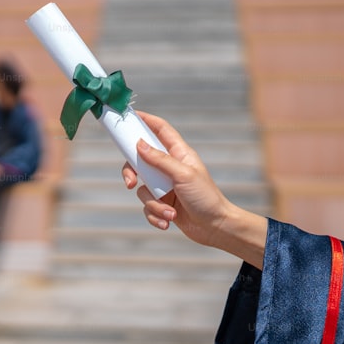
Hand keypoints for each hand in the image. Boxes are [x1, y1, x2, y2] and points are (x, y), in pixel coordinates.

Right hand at [122, 111, 266, 268]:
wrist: (215, 227)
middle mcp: (169, 167)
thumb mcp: (183, 175)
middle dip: (132, 173)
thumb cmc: (206, 197)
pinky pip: (147, 206)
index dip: (145, 120)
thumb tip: (139, 144)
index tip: (128, 116)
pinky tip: (167, 222)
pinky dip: (155, 216)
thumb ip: (160, 159)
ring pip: (142, 188)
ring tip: (170, 213)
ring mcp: (164, 185)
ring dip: (153, 204)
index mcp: (178, 153)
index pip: (159, 129)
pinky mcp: (162, 203)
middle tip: (130, 183)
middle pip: (139, 160)